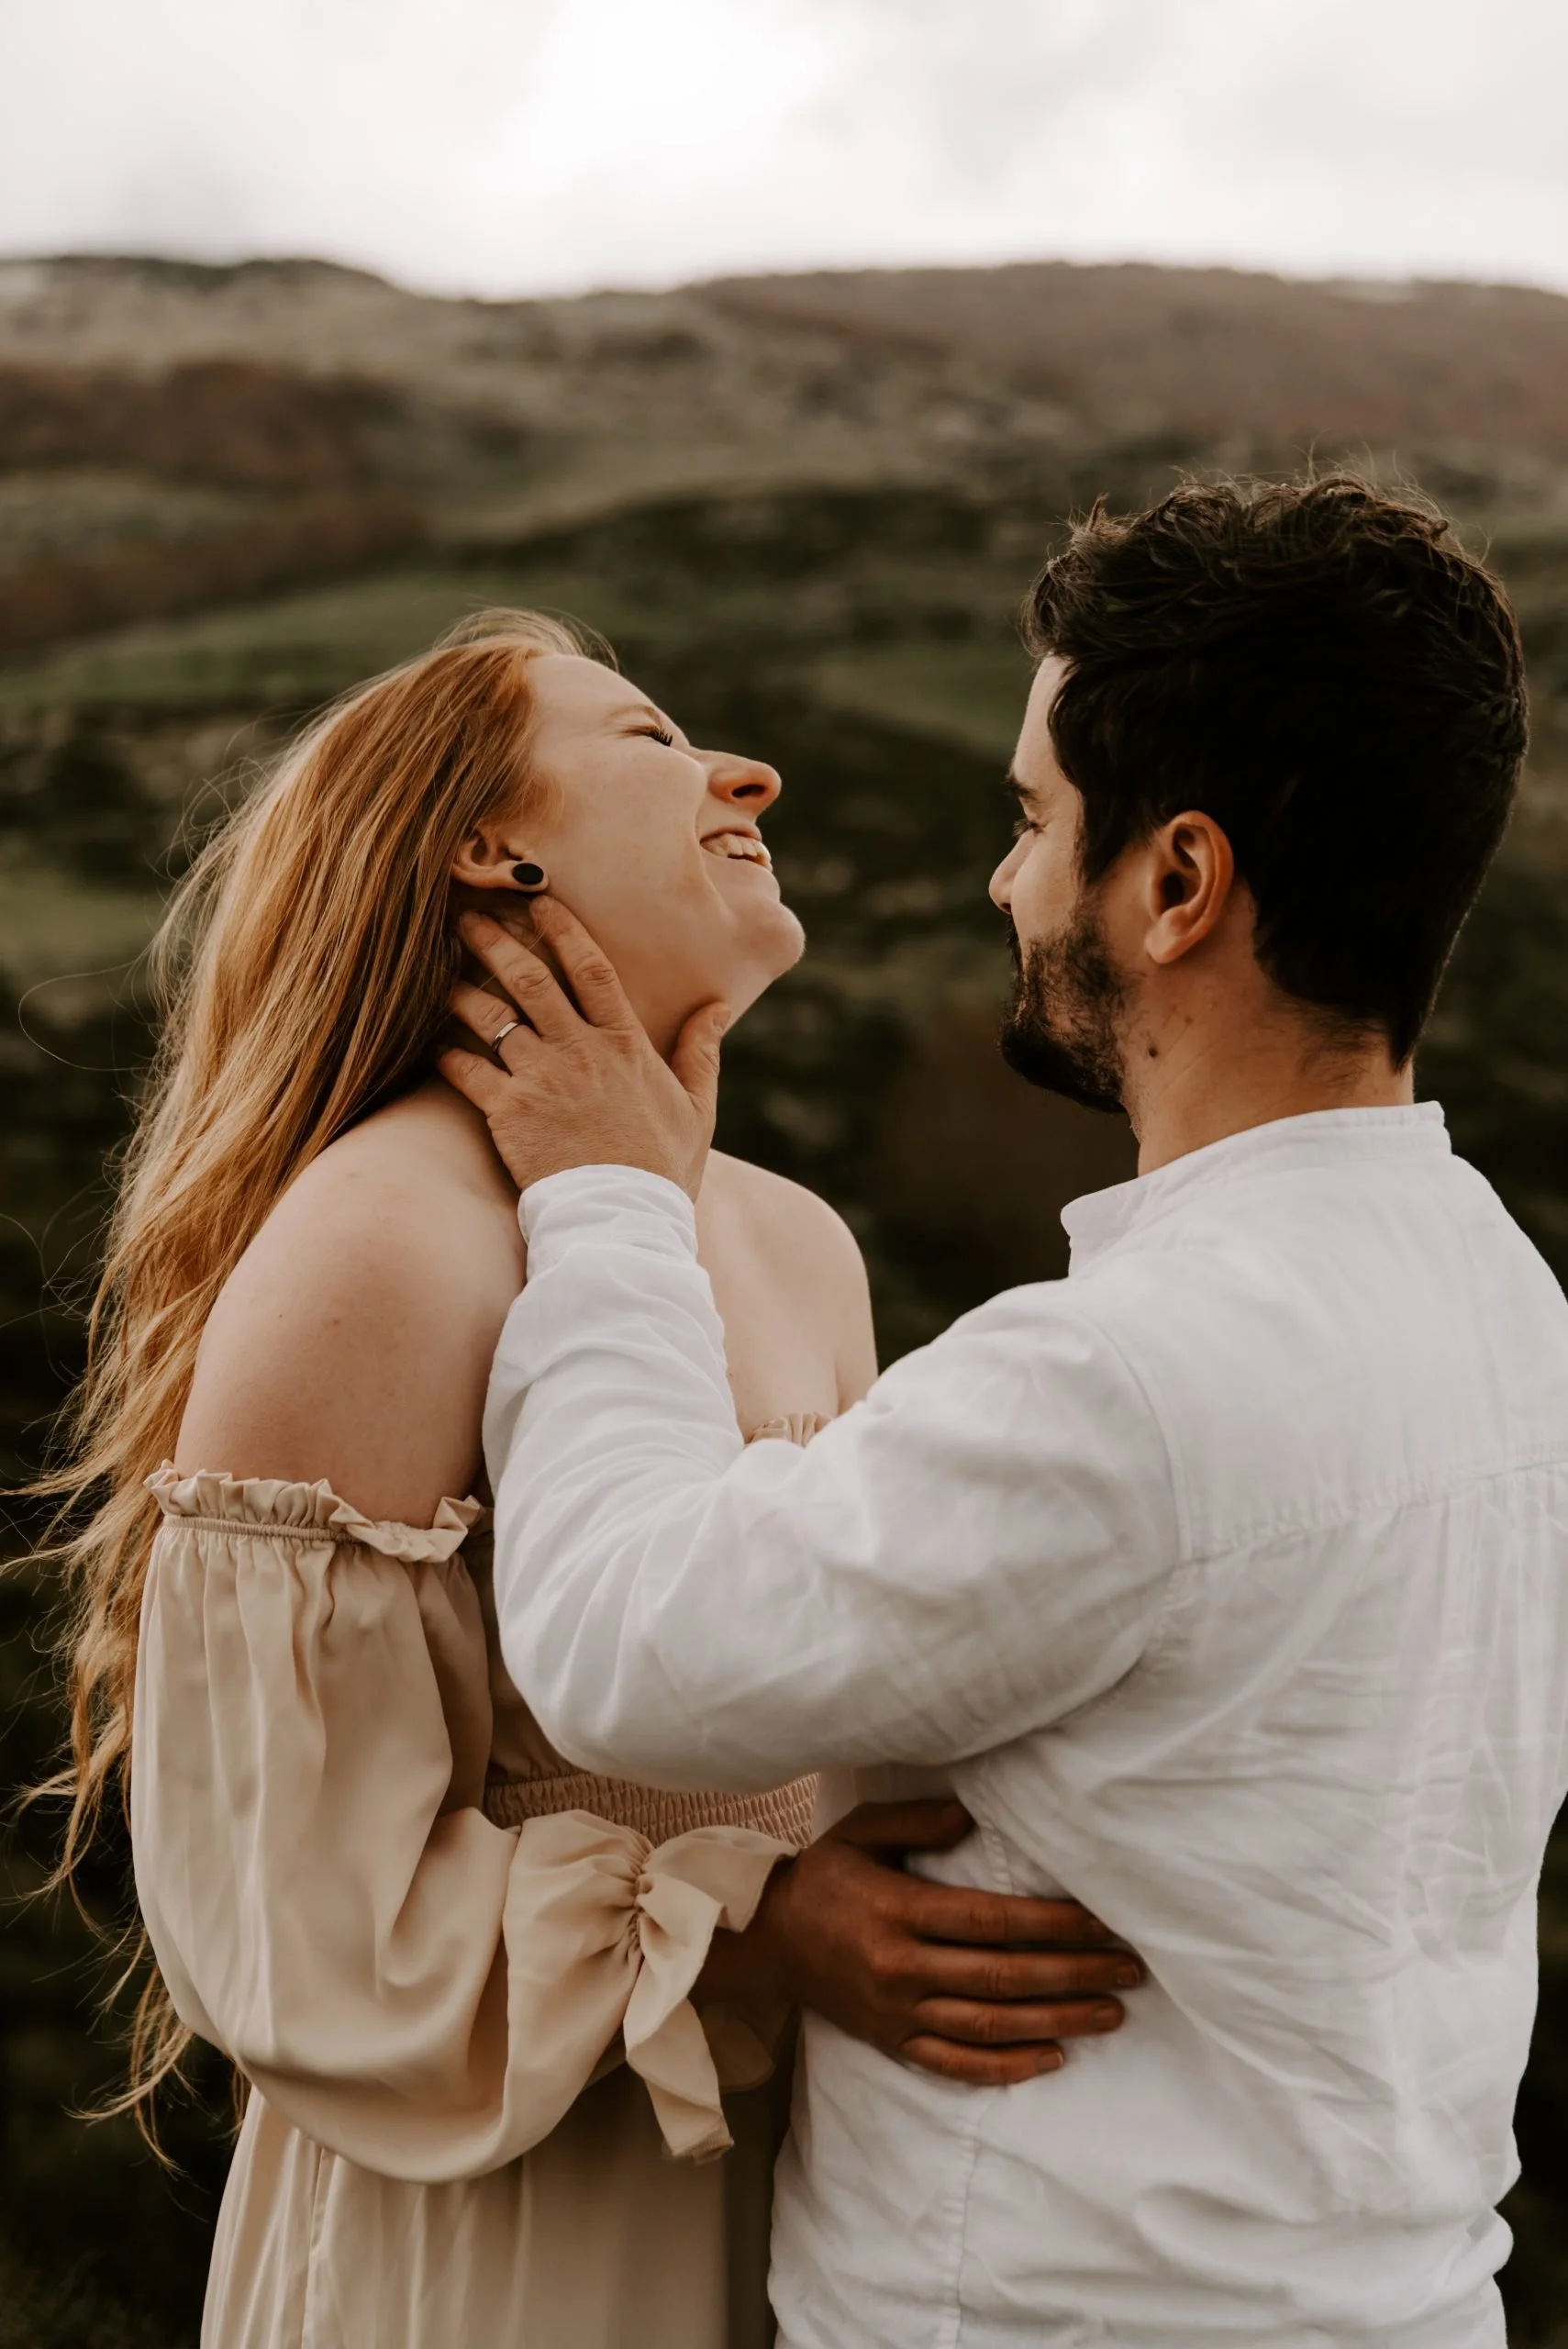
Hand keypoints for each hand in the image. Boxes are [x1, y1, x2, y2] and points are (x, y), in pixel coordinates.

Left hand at [439, 902, 728, 1200]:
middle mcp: (579, 1052)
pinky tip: (436, 1046)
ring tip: (439, 975)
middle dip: (497, 942)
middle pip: (531, 980)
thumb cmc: (663, 1169)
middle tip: (469, 918)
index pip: (592, 969)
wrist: (624, 1221)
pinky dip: (447, 1056)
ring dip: (462, 991)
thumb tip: (718, 1007)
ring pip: (491, 1018)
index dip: (563, 930)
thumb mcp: (697, 1107)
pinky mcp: (508, 1114)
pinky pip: (466, 1073)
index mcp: (625, 1044)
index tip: (539, 903)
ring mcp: (540, 1080)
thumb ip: (701, 1051)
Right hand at [699, 1799, 1142, 2085]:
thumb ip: (920, 1819)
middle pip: (1004, 1976)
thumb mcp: (862, 1829)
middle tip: (1130, 1969)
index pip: (992, 1922)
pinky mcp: (892, 2042)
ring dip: (1058, 2021)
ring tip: (1111, 2013)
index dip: (1053, 1924)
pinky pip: (956, 2065)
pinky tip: (1053, 2058)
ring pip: (990, 2026)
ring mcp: (897, 2012)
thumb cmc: (824, 1875)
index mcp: (898, 1909)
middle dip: (1074, 1973)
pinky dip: (1007, 2068)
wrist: (766, 1939)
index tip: (1103, 1921)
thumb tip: (980, 1817)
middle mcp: (901, 1967)